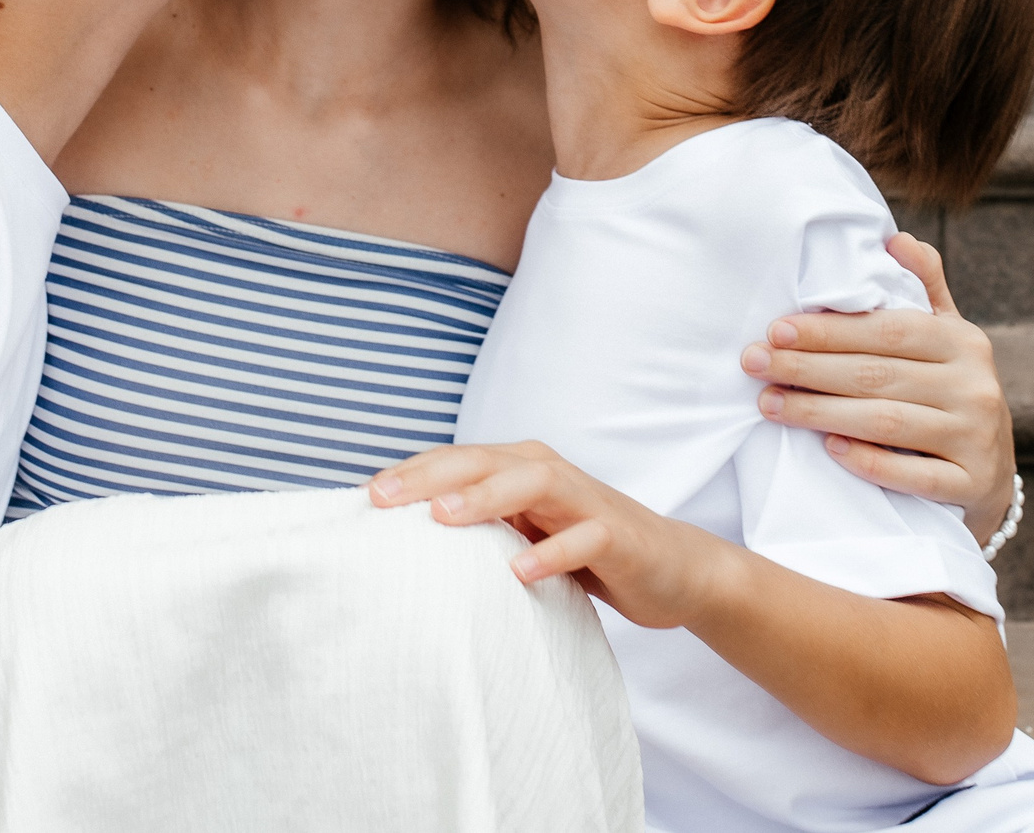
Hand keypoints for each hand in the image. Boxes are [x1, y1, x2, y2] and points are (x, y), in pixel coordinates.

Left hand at [370, 442, 729, 630]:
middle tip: (382, 499)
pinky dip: (552, 552)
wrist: (672, 567)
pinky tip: (519, 572)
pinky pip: (584, 538)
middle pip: (482, 462)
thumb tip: (403, 538)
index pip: (455, 462)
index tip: (362, 497)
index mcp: (518, 468)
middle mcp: (546, 473)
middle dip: (429, 477)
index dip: (409, 474)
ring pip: (531, 485)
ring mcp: (584, 501)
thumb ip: (479, 526)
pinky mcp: (618, 535)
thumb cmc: (582, 547)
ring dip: (486, 499)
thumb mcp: (523, 532)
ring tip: (442, 518)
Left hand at [740, 232, 1016, 539]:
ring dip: (821, 413)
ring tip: (769, 404)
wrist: (989, 474)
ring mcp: (976, 437)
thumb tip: (894, 239)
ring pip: (887, 422)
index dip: (829, 330)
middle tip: (753, 364)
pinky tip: (829, 450)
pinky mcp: (971, 483)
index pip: (887, 331)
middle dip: (807, 368)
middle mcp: (975, 386)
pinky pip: (913, 475)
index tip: (775, 330)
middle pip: (877, 374)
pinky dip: (869, 462)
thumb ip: (923, 287)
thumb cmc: (949, 392)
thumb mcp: (947, 337)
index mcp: (964, 341)